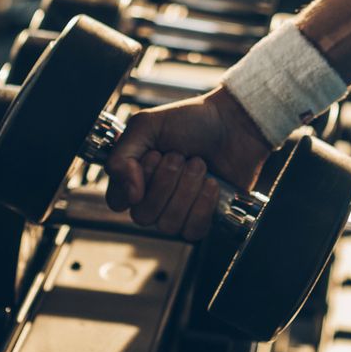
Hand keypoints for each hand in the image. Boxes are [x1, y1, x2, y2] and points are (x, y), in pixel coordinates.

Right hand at [104, 88, 273, 240]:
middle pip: (143, 216)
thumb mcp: (146, 126)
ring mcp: (178, 210)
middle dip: (166, 181)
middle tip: (179, 155)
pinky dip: (203, 204)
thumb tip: (129, 196)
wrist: (232, 123)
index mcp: (135, 176)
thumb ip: (121, 157)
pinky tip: (211, 183)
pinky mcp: (202, 218)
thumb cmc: (191, 121)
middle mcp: (153, 197)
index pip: (118, 201)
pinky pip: (192, 230)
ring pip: (168, 224)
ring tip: (198, 163)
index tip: (153, 157)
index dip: (133, 184)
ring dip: (187, 188)